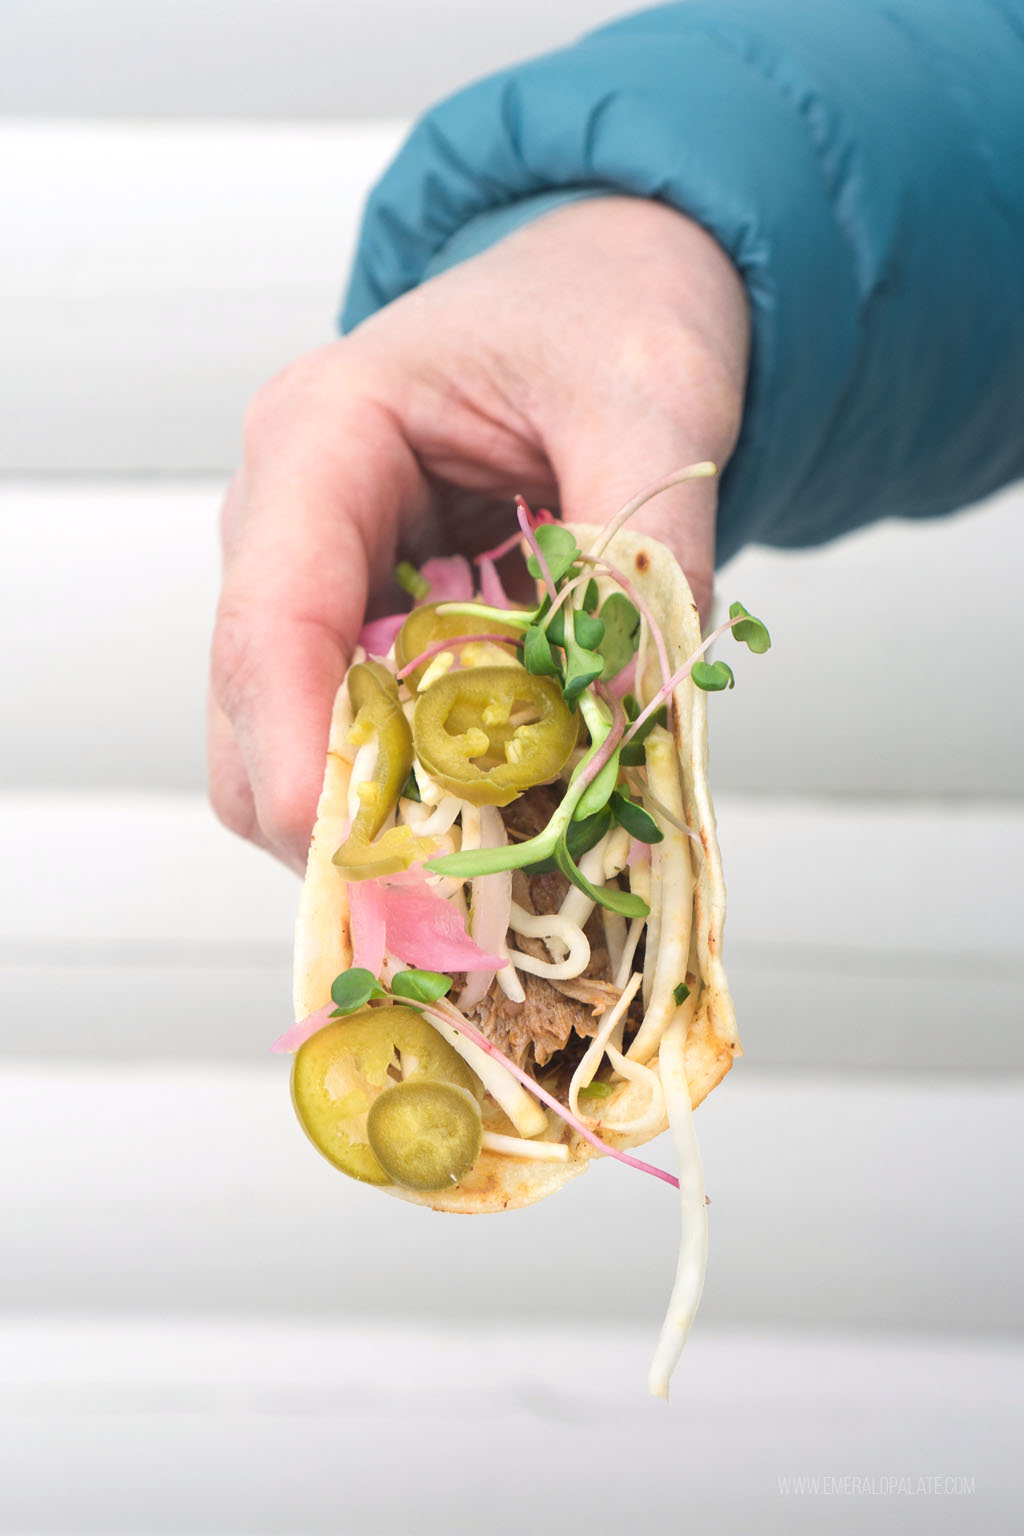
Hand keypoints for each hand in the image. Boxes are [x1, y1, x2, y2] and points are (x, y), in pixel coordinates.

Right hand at [209, 196, 748, 868]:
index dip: (302, 752)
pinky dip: (437, 796)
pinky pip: (373, 740)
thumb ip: (644, 556)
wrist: (619, 286)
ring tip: (511, 867)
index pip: (273, 620)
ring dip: (395, 821)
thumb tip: (636, 720)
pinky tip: (519, 816)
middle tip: (463, 901)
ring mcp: (324, 586)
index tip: (357, 856)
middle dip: (347, 819)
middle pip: (259, 718)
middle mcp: (293, 523)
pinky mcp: (372, 632)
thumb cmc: (613, 308)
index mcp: (323, 438)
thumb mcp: (653, 402)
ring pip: (304, 748)